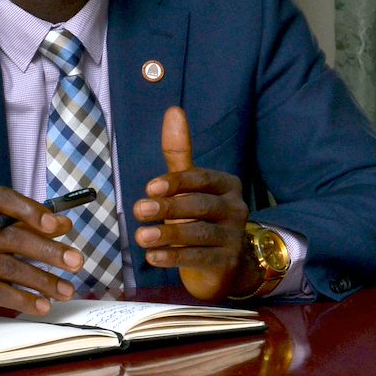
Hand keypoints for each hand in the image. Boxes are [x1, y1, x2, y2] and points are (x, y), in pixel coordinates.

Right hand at [0, 187, 83, 323]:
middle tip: (77, 261)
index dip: (31, 210)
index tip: (58, 225)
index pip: (1, 198)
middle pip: (10, 237)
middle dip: (48, 251)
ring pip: (7, 268)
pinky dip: (22, 299)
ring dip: (42, 280)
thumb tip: (64, 224)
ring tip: (66, 290)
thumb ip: (20, 221)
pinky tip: (42, 306)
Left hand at [133, 106, 251, 299]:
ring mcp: (234, 238)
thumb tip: (173, 110)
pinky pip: (199, 258)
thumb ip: (180, 153)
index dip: (177, 182)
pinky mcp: (227, 263)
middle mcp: (236, 209)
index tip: (150, 187)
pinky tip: (153, 257)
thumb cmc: (198, 218)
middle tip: (138, 210)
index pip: (202, 179)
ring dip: (168, 235)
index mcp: (227, 185)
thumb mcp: (188, 186)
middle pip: (201, 206)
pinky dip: (174, 258)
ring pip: (200, 234)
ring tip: (140, 237)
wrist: (221, 264)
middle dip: (169, 207)